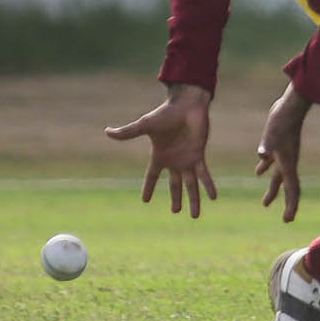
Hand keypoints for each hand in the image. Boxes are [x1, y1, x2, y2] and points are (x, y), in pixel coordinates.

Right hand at [104, 84, 216, 217]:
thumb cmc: (165, 113)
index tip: (145, 200)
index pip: (152, 176)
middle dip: (176, 198)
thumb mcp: (144, 125)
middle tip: (175, 212)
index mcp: (160, 156)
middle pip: (175, 185)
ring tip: (195, 216)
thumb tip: (107, 131)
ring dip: (193, 200)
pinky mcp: (199, 155)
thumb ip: (127, 132)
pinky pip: (204, 174)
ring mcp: (187, 159)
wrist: (185, 104)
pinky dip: (208, 186)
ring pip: (190, 185)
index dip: (148, 188)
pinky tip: (213, 197)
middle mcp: (174, 161)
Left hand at [254, 82, 310, 222]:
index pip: (292, 189)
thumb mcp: (272, 136)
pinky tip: (258, 172)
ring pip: (278, 176)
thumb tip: (261, 157)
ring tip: (265, 203)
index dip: (291, 205)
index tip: (288, 219)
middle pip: (286, 187)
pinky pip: (271, 162)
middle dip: (284, 202)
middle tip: (284, 218)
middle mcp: (288, 162)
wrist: (289, 107)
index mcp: (288, 163)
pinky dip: (264, 169)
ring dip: (272, 189)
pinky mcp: (277, 145)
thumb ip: (267, 147)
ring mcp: (283, 154)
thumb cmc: (282, 121)